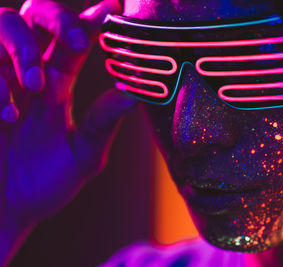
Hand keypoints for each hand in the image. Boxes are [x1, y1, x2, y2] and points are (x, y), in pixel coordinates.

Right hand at [0, 0, 137, 229]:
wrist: (3, 210)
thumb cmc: (44, 184)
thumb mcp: (82, 157)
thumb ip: (102, 125)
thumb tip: (134, 96)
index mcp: (58, 84)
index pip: (74, 41)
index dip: (91, 21)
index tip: (112, 7)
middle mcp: (28, 73)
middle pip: (35, 14)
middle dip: (57, 19)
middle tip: (77, 42)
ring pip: (3, 25)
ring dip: (23, 50)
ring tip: (35, 86)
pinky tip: (5, 114)